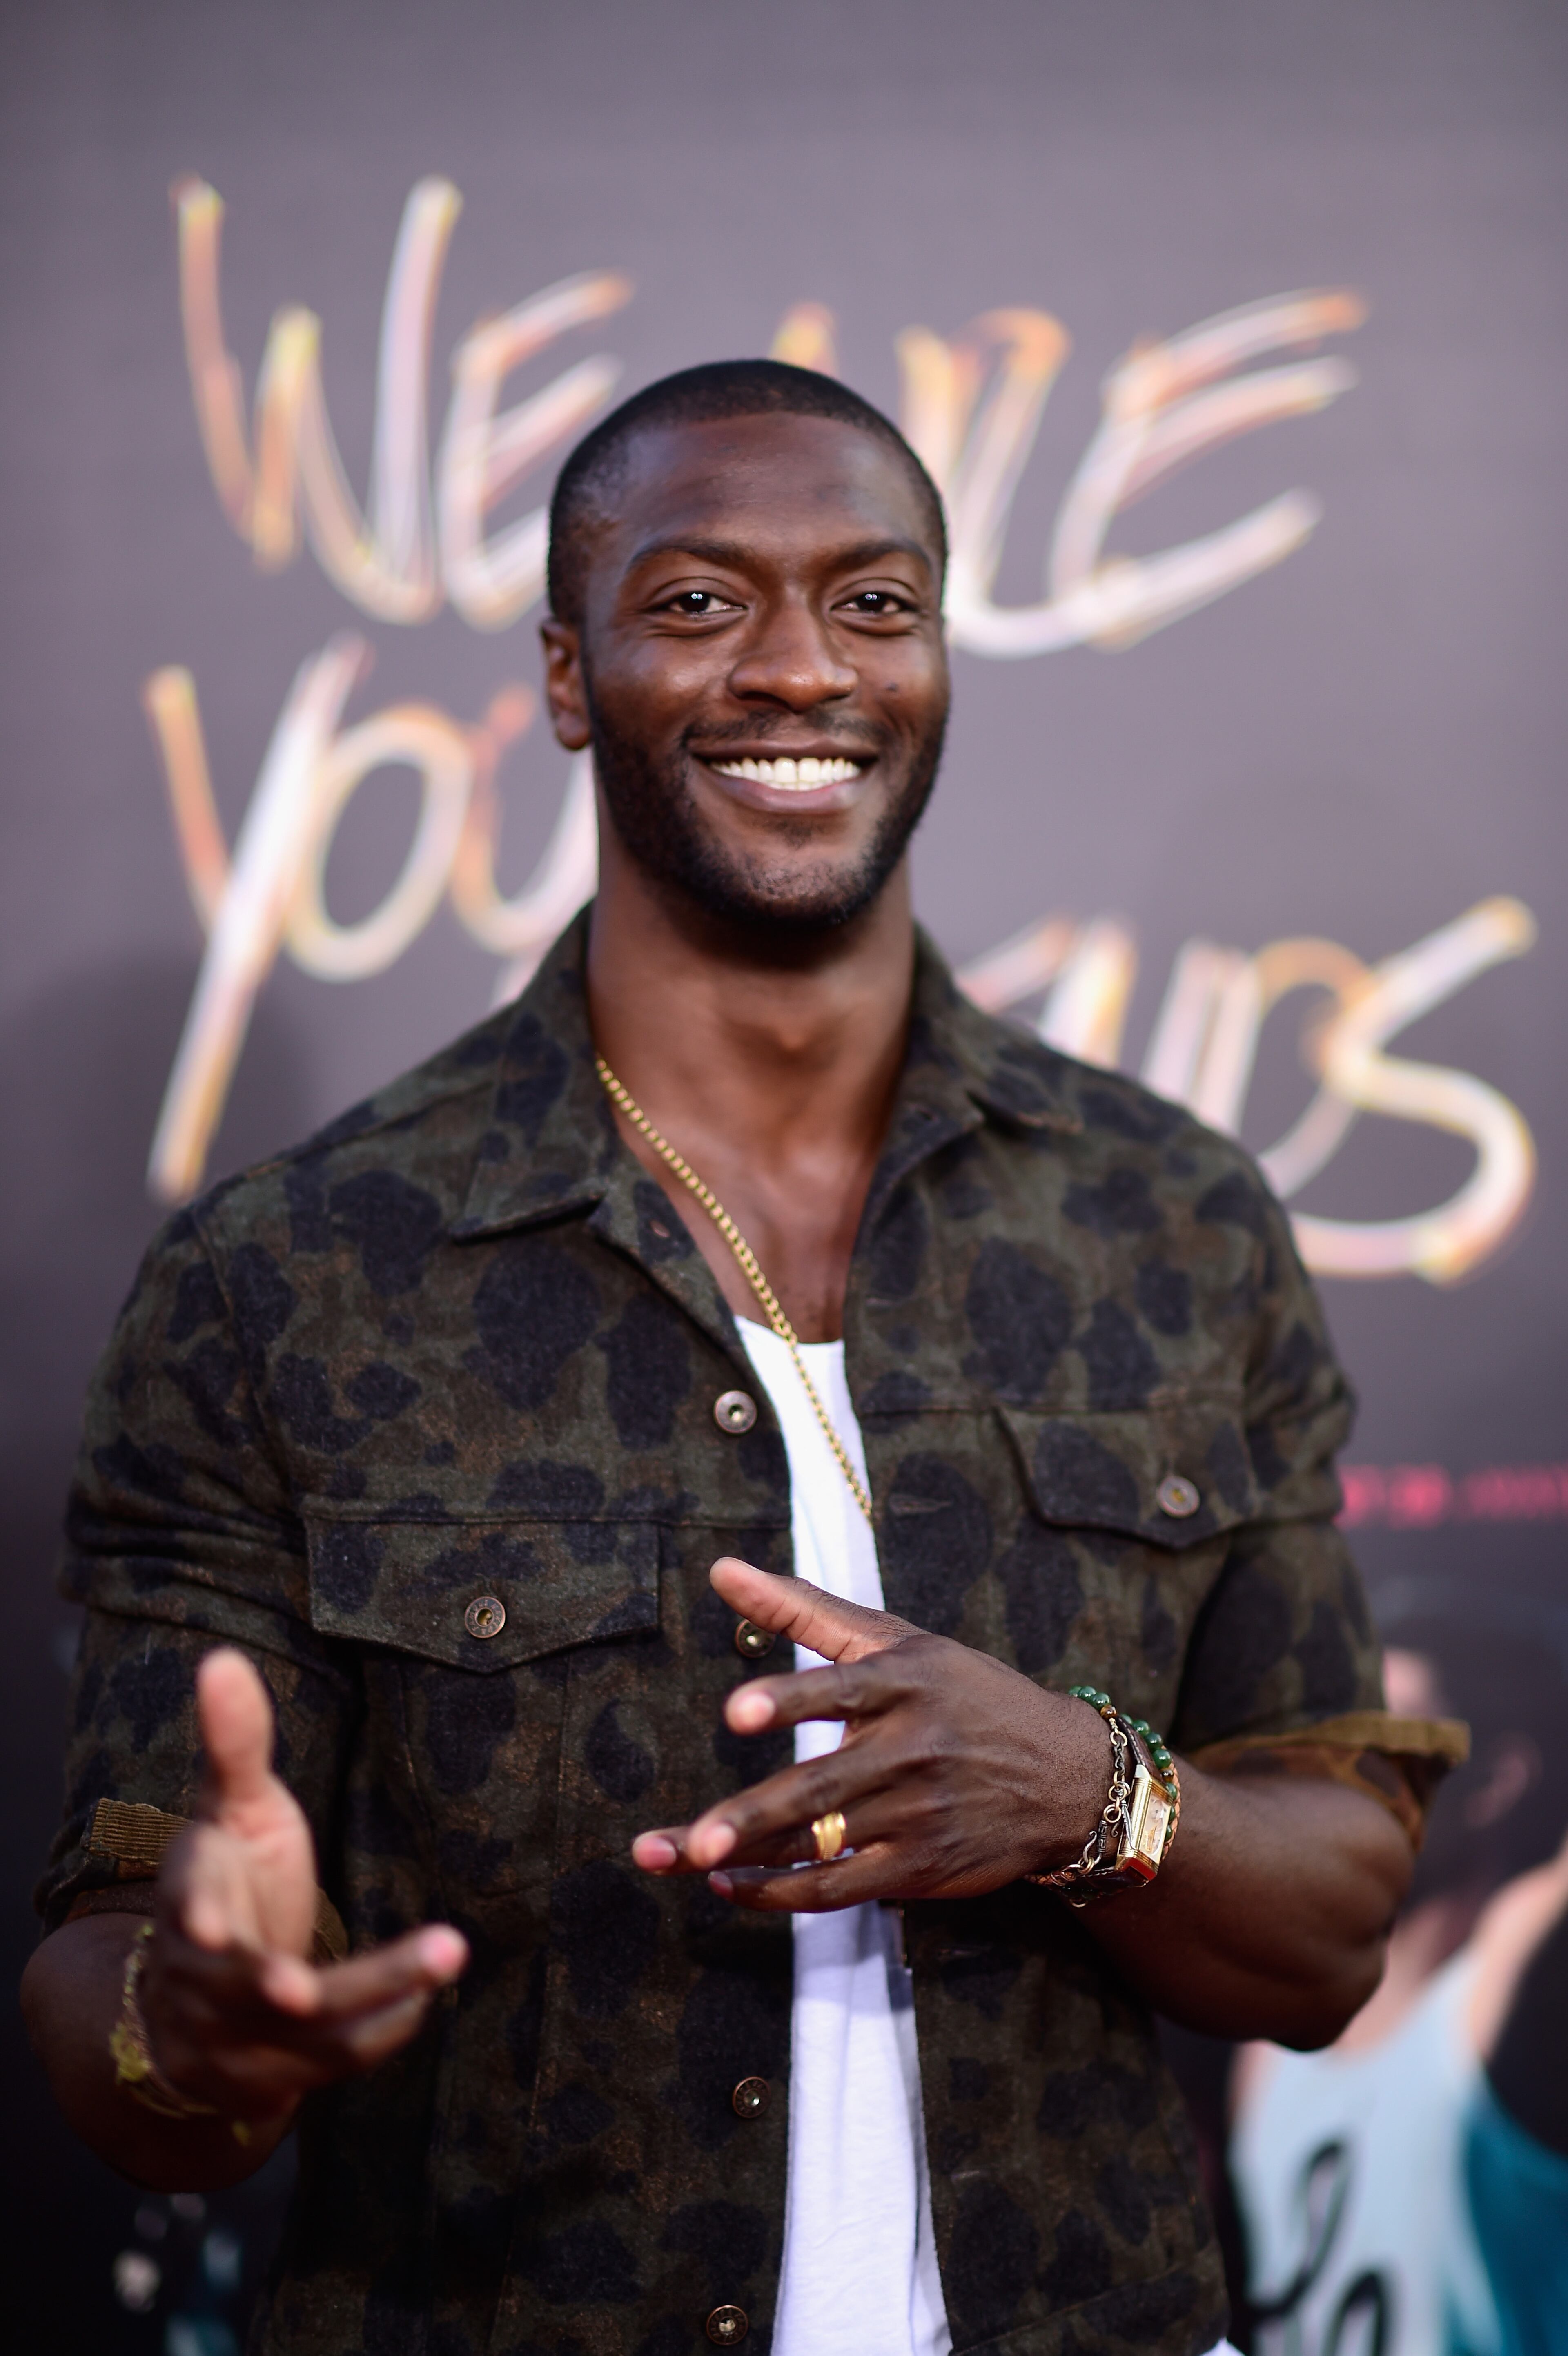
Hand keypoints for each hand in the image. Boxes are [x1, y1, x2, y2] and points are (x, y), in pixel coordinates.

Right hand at [141, 1649, 466, 2122]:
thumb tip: (220, 1658)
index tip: (214, 1930)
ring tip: (444, 1953)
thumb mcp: (229, 1810)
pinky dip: (378, 2031)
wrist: (194, 2005)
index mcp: (194, 1899)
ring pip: (305, 2027)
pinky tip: (424, 1998)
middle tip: (300, 1987)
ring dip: (373, 1994)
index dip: (201, 1919)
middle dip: (275, 1984)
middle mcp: (206, 1976)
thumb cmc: (229, 1878)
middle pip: (245, 1981)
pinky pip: (333, 2059)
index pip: (189, 1907)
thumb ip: (235, 1744)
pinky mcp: (280, 2075)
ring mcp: (238, 2035)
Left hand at [631, 1558, 1111, 1910]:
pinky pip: (842, 1887)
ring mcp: (916, 1815)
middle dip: (752, 1816)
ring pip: (821, 1842)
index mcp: (904, 1683)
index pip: (839, 1690)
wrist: (1066, 1775)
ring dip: (752, 1858)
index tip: (737, 1711)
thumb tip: (720, 1570)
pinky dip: (786, 1894)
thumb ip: (803, 1609)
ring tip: (690, 1859)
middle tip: (695, 1840)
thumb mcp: (897, 1641)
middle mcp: (910, 1750)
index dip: (788, 1701)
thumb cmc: (965, 1695)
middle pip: (819, 1786)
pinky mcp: (920, 1867)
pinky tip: (734, 1888)